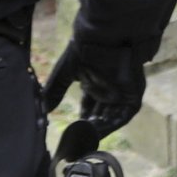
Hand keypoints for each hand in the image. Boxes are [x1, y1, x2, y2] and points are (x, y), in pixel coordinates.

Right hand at [43, 34, 148, 161]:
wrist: (105, 36)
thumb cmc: (85, 49)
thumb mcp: (65, 72)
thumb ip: (55, 90)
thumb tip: (43, 109)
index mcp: (96, 82)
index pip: (89, 107)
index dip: (82, 119)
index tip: (72, 132)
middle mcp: (109, 89)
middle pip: (101, 114)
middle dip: (90, 127)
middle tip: (77, 140)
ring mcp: (122, 92)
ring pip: (111, 117)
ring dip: (99, 129)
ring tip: (84, 139)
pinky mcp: (133, 94)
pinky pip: (122, 115)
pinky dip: (110, 125)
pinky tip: (96, 131)